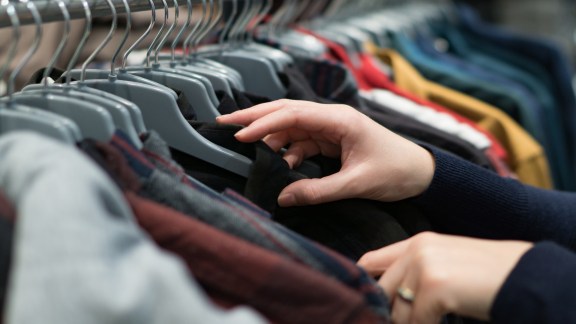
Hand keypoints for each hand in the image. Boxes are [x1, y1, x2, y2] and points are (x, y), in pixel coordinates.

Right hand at [216, 99, 435, 206]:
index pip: (293, 114)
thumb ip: (318, 191)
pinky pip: (302, 143)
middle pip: (286, 112)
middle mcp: (332, 119)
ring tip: (248, 151)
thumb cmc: (397, 171)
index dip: (264, 124)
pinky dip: (289, 154)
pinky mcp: (332, 142)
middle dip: (255, 117)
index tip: (240, 135)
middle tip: (224, 123)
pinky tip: (283, 167)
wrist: (422, 174)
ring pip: (291, 127)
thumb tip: (283, 197)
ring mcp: (331, 129)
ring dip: (270, 138)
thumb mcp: (357, 183)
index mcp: (340, 119)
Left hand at [357, 232, 532, 323]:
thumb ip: (413, 271)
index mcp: (416, 242)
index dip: (363, 285)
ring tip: (427, 320)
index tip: (365, 303)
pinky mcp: (435, 286)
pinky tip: (443, 323)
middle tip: (398, 319)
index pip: (370, 261)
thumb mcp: (444, 262)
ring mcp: (424, 266)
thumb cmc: (485, 274)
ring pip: (398, 311)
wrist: (523, 276)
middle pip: (381, 290)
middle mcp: (416, 250)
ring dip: (409, 323)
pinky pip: (417, 321)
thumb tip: (385, 296)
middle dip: (387, 311)